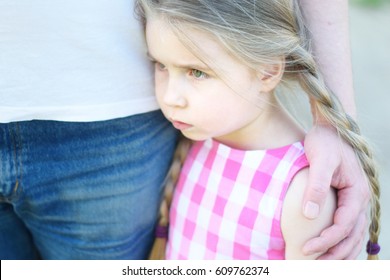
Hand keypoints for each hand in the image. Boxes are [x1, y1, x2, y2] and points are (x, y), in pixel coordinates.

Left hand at [302, 124, 369, 258]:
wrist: (331, 127)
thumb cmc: (325, 141)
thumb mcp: (320, 161)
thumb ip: (317, 187)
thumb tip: (310, 216)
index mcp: (358, 192)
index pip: (344, 225)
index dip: (326, 240)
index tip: (306, 249)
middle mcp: (361, 199)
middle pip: (352, 235)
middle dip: (334, 253)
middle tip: (314, 266)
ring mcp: (356, 200)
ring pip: (353, 234)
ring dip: (340, 251)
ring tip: (323, 264)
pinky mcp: (347, 198)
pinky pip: (348, 225)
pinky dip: (342, 240)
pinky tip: (330, 247)